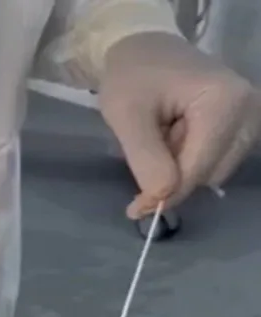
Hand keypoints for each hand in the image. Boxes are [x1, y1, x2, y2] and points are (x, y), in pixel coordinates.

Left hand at [98, 32, 260, 218]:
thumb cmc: (132, 77)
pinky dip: (190, 156)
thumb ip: (146, 159)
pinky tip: (175, 135)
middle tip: (146, 146)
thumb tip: (161, 200)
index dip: (164, 194)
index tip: (134, 209)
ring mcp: (251, 116)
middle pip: (209, 173)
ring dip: (181, 165)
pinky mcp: (244, 122)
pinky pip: (216, 159)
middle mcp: (249, 110)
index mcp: (223, 103)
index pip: (197, 170)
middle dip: (172, 174)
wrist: (144, 49)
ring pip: (213, 170)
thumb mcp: (126, 116)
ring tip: (162, 134)